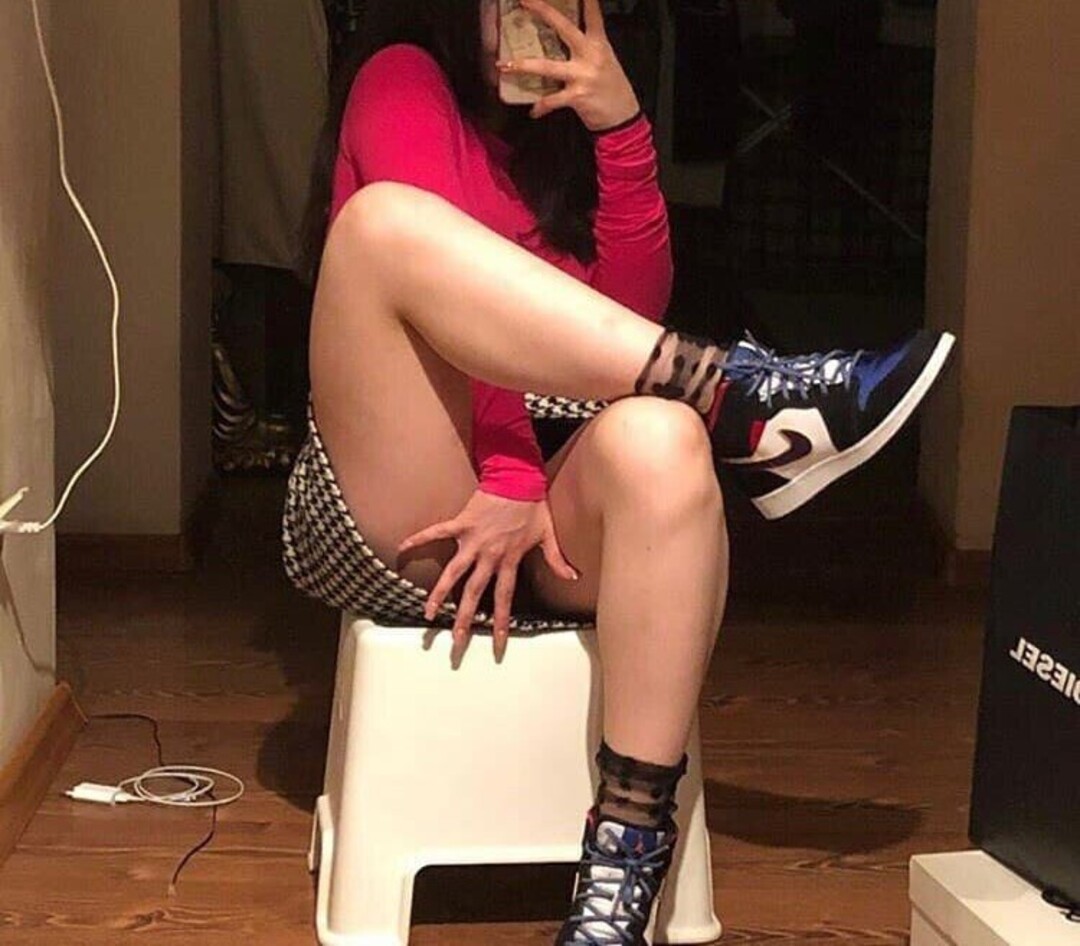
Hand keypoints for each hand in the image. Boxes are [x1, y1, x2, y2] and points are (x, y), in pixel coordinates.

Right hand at [397, 490, 578, 660]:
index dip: (500, 622)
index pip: (504, 598)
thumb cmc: (533, 505)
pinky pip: (436, 532)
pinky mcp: (461, 523)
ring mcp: (472, 540)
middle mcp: (488, 555)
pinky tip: (401, 548)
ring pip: (453, 573)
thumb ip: (557, 559)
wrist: (518, 478)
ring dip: (440, 594)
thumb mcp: (548, 534)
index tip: (496, 644)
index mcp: (509, 560)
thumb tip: (573, 577)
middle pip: (474, 593)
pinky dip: (419, 539)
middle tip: (455, 642)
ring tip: (428, 613)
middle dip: (464, 619)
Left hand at [498, 0, 639, 130]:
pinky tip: (533, 111)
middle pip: (564, 27)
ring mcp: (583, 75)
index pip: (592, 14)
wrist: (623, 117)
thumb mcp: (605, 61)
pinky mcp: (577, 96)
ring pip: (547, 66)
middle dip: (543, 11)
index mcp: (599, 44)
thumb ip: (586, 49)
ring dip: (523, 65)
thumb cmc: (612, 89)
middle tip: (525, 1)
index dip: (586, 0)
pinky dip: (540, 107)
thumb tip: (563, 40)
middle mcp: (590, 55)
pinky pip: (552, 100)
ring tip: (505, 65)